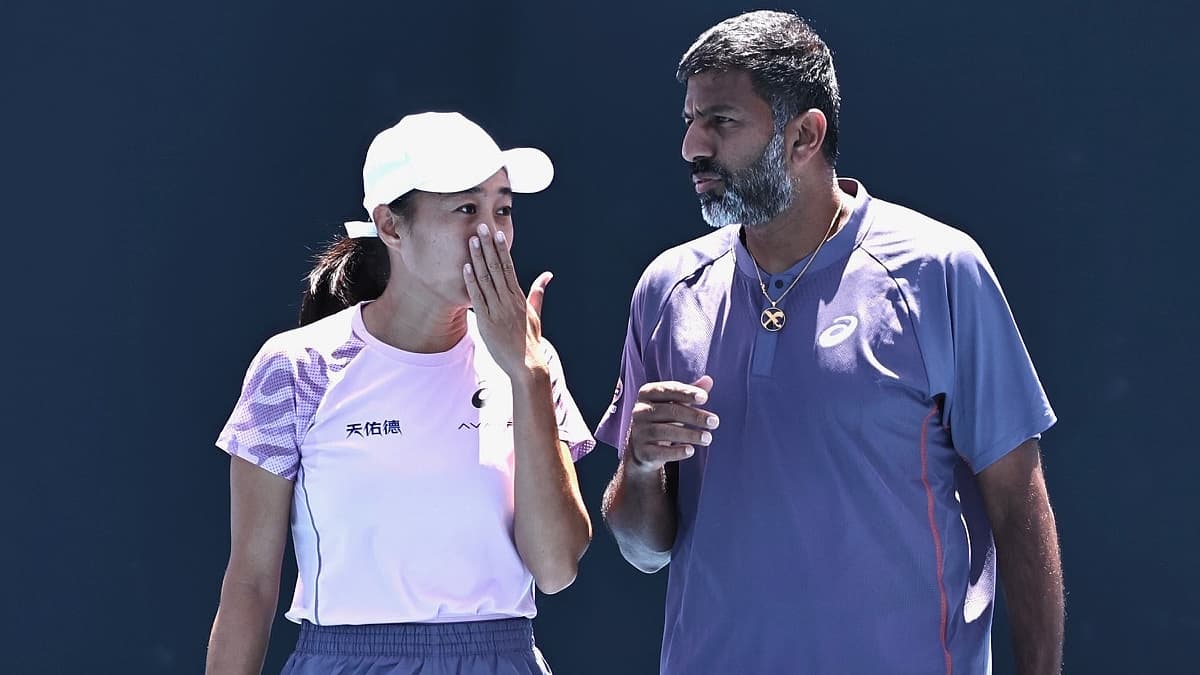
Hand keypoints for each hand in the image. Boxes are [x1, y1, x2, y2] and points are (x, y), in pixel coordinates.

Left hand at [463, 222, 549, 377]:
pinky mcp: (487, 321)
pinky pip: (478, 297)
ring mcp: (497, 310)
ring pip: (486, 278)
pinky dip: (471, 281)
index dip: (502, 249)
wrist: (527, 364)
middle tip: (481, 227)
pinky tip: (466, 267)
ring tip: (472, 240)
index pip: (509, 267)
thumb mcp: (535, 314)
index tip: (497, 234)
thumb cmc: (530, 340)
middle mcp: (508, 300)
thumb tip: (547, 275)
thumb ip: (537, 293)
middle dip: (488, 246)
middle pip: (497, 267)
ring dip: (478, 258)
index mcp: (518, 297)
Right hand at [626, 376, 717, 471]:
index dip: (686, 393)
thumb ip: (690, 392)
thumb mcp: (674, 403)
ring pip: (665, 431)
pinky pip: (660, 452)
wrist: (642, 446)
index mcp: (647, 393)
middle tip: (714, 422)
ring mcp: (639, 431)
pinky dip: (676, 452)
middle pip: (669, 411)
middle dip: (694, 416)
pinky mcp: (642, 451)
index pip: (667, 390)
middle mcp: (640, 411)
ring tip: (707, 438)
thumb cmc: (662, 419)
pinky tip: (691, 450)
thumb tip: (709, 380)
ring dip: (689, 435)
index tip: (704, 398)